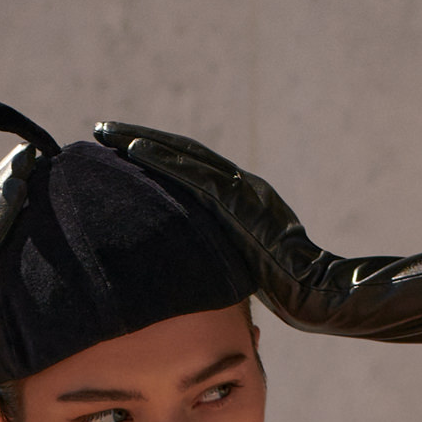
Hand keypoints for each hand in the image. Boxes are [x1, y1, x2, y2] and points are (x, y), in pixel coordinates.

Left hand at [90, 118, 317, 324]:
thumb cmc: (289, 292)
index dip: (160, 157)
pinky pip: (193, 175)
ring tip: (109, 134)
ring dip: (145, 142)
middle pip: (185, 154)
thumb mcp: (246, 267)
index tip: (124, 148)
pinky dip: (164, 160)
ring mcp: (241, 190)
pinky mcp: (238, 201)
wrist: (317, 293)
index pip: (195, 170)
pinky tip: (134, 151)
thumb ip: (224, 255)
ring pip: (185, 156)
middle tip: (104, 129)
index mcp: (245, 198)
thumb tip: (198, 271)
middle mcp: (242, 185)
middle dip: (143, 140)